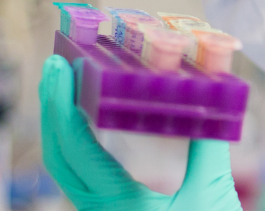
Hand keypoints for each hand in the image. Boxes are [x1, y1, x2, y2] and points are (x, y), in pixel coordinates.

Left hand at [39, 55, 244, 210]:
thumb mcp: (213, 192)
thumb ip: (207, 145)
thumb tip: (210, 97)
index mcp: (118, 206)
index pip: (75, 150)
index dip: (62, 106)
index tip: (60, 70)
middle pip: (57, 157)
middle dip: (51, 109)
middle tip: (54, 66)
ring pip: (65, 169)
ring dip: (60, 125)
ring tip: (65, 85)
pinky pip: (82, 178)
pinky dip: (77, 144)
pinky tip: (85, 120)